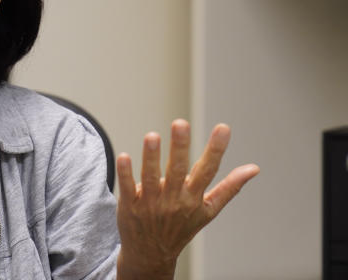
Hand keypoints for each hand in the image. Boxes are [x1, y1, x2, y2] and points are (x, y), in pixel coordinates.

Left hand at [115, 120, 259, 278]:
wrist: (152, 254)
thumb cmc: (181, 227)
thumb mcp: (208, 210)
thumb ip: (229, 187)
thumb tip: (255, 168)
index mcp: (194, 197)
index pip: (208, 170)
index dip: (216, 149)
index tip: (224, 128)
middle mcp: (174, 199)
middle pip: (178, 171)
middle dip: (180, 147)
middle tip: (181, 123)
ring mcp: (151, 202)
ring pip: (150, 177)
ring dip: (151, 157)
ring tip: (152, 136)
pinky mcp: (130, 205)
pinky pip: (128, 187)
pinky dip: (126, 174)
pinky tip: (124, 157)